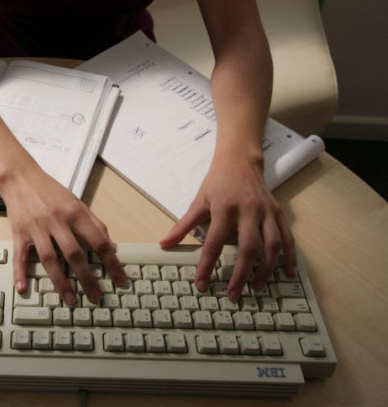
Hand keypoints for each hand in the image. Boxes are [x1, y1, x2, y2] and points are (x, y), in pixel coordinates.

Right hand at [0, 167, 125, 304]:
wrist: (21, 177)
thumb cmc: (50, 191)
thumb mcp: (77, 203)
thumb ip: (93, 223)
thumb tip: (109, 244)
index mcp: (75, 213)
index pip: (99, 241)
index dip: (112, 263)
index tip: (120, 280)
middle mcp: (57, 221)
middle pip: (75, 254)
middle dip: (87, 278)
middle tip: (96, 297)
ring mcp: (37, 228)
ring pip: (50, 259)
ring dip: (61, 282)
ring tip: (70, 299)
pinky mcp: (19, 232)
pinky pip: (20, 256)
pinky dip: (20, 272)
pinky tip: (23, 288)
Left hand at [159, 153, 296, 300]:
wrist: (240, 160)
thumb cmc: (217, 182)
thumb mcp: (198, 201)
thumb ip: (183, 226)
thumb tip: (164, 243)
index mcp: (224, 208)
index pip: (213, 243)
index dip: (207, 265)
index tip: (202, 283)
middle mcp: (248, 210)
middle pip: (247, 247)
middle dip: (240, 274)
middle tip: (233, 294)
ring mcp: (266, 212)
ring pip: (271, 245)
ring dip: (265, 269)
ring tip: (257, 288)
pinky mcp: (279, 212)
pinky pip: (287, 237)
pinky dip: (290, 256)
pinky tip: (289, 273)